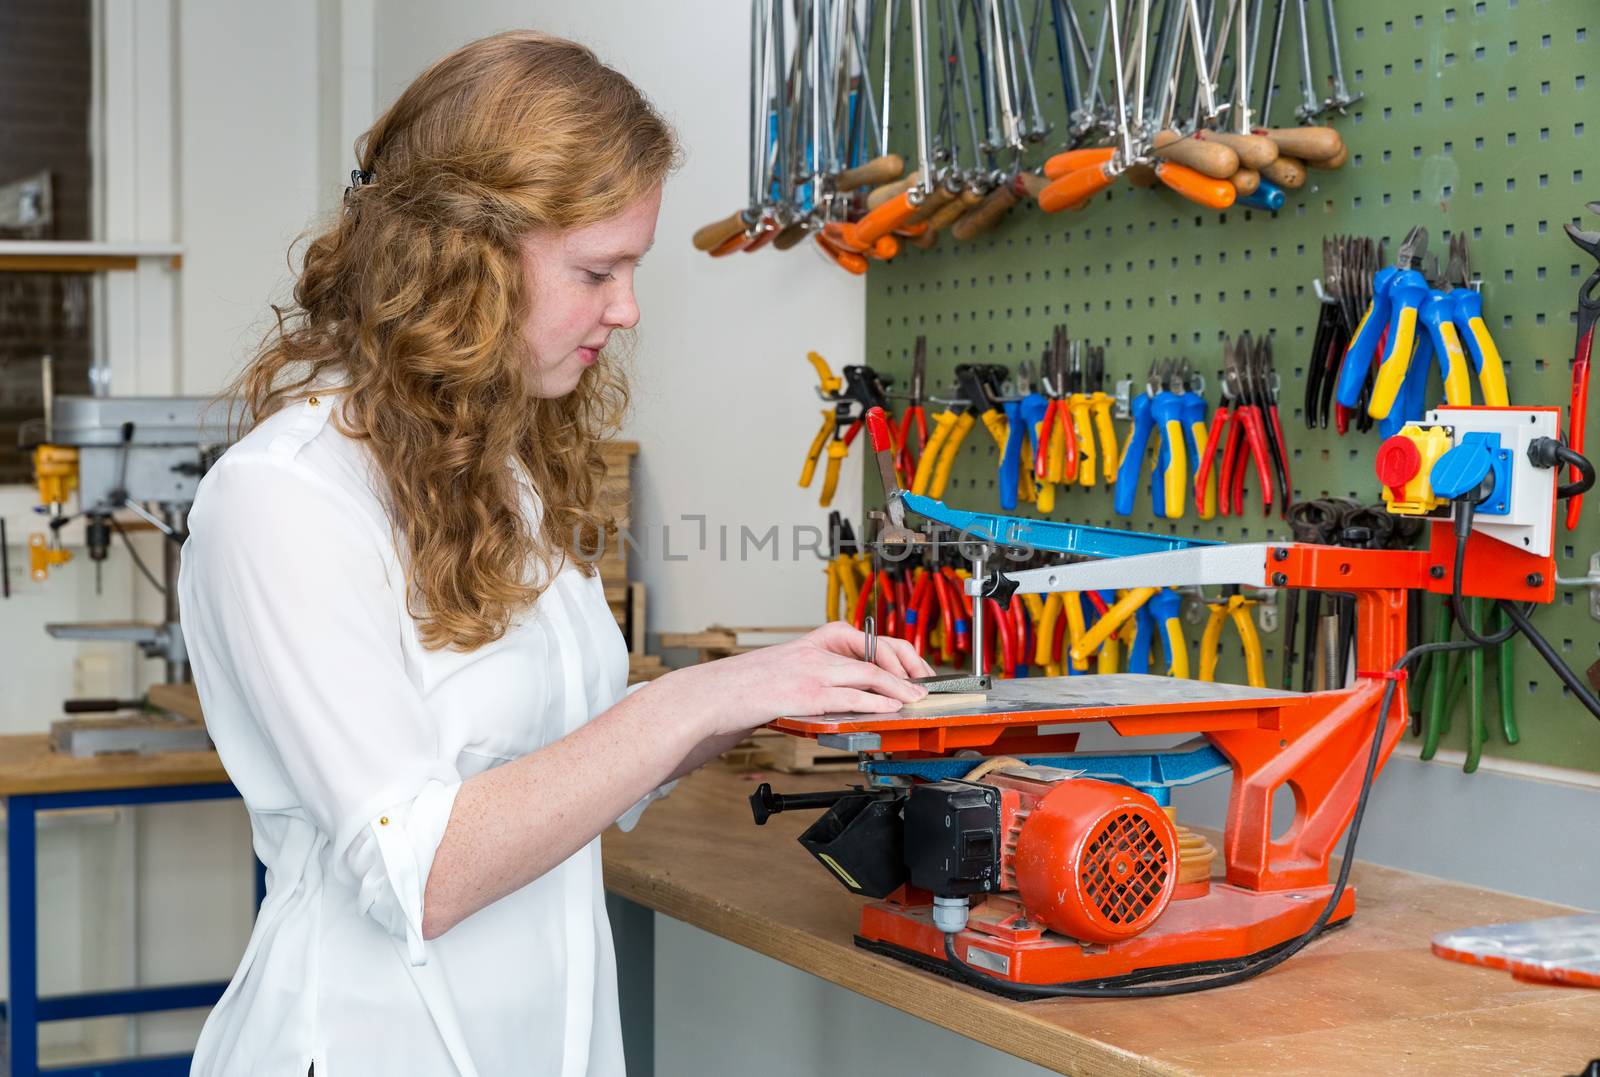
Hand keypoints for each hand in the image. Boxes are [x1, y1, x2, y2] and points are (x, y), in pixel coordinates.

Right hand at [650, 621, 935, 738]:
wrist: (711, 696)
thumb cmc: (744, 689)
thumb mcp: (788, 672)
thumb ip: (819, 679)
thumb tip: (855, 694)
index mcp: (812, 643)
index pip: (865, 637)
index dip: (897, 652)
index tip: (914, 667)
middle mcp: (814, 651)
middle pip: (873, 649)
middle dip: (904, 665)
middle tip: (922, 683)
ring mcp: (810, 671)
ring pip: (867, 673)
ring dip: (898, 686)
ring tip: (916, 698)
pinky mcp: (805, 694)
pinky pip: (849, 696)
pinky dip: (875, 700)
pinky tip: (891, 707)